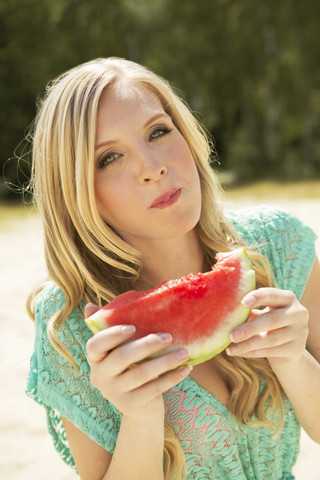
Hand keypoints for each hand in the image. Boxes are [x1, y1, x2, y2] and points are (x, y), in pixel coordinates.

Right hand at [85, 304, 191, 420]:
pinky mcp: (130, 405)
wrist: (140, 406)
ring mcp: (114, 393)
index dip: (111, 335)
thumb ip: (109, 328)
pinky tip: (186, 368)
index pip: (95, 345)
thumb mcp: (119, 348)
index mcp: (95, 358)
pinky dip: (171, 378)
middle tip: (168, 337)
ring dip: (165, 361)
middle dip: (146, 345)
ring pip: (141, 374)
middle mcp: (100, 376)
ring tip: (184, 352)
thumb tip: (88, 306)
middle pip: (121, 358)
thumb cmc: (130, 366)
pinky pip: (153, 389)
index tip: (132, 327)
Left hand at [227, 288, 308, 367]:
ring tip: (231, 349)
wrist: (288, 348)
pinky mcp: (297, 349)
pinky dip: (252, 353)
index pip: (272, 295)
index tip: (242, 302)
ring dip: (248, 344)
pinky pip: (271, 352)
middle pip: (272, 320)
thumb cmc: (269, 324)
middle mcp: (298, 313)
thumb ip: (250, 310)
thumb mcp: (263, 314)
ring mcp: (300, 332)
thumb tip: (226, 310)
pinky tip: (238, 353)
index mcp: (287, 298)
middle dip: (250, 328)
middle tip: (231, 335)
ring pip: (271, 339)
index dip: (258, 297)